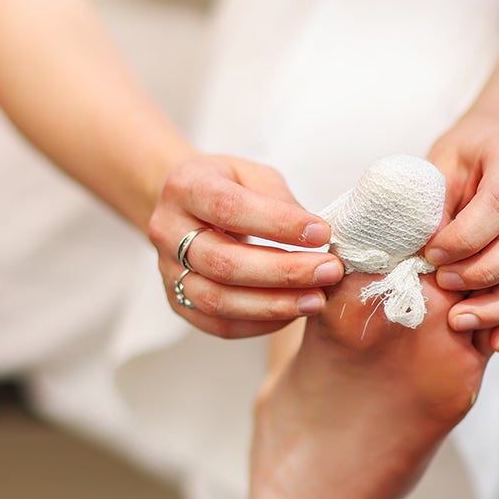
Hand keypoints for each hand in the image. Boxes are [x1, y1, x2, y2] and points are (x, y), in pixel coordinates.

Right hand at [148, 155, 343, 338]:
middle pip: (223, 262)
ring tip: (317, 300)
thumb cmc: (227, 186)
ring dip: (273, 305)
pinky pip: (218, 324)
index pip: (229, 208)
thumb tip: (315, 235)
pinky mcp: (177, 301)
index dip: (277, 223)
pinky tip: (292, 313)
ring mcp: (168, 271)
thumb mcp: (252, 174)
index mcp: (185, 187)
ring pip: (218, 300)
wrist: (184, 206)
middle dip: (283, 271)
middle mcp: (168, 231)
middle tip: (329, 271)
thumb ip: (279, 200)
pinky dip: (259, 324)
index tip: (322, 232)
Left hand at [425, 112, 498, 351]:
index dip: (466, 236)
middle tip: (446, 285)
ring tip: (460, 321)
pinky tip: (494, 340)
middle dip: (488, 272)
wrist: (497, 147)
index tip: (433, 255)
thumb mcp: (438, 167)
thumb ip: (433, 206)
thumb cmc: (461, 159)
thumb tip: (422, 255)